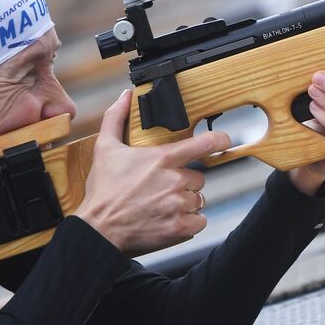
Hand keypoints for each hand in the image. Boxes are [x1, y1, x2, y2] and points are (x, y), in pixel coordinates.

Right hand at [76, 89, 229, 255]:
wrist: (98, 228)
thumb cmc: (103, 192)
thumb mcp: (105, 148)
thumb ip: (116, 118)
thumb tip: (124, 96)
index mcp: (162, 158)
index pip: (204, 143)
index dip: (220, 140)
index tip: (225, 140)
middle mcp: (174, 180)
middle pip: (198, 177)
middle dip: (183, 182)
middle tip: (160, 188)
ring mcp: (179, 204)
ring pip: (197, 199)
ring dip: (185, 202)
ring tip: (161, 205)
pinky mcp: (180, 226)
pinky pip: (199, 221)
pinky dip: (189, 222)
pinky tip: (169, 219)